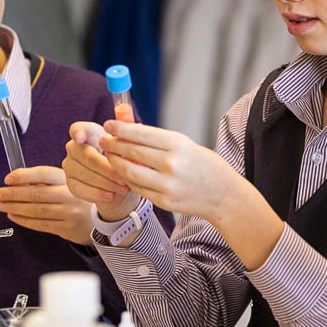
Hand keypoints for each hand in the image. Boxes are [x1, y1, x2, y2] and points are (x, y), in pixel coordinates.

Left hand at [0, 165, 96, 244]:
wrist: (102, 219)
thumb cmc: (76, 198)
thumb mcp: (65, 183)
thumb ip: (43, 182)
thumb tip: (15, 182)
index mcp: (68, 179)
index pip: (44, 174)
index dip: (24, 176)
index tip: (7, 179)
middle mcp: (70, 195)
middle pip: (37, 194)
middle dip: (13, 194)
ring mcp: (69, 212)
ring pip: (37, 210)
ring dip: (15, 208)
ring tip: (0, 205)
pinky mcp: (67, 228)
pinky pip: (41, 224)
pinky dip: (24, 220)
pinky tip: (13, 215)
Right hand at [63, 121, 138, 221]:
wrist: (119, 184)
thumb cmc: (123, 159)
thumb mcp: (127, 145)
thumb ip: (126, 129)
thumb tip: (126, 110)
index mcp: (88, 133)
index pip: (78, 128)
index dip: (78, 132)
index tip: (80, 137)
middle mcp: (74, 148)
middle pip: (86, 156)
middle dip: (107, 168)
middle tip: (124, 177)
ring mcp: (69, 166)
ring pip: (85, 174)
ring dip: (106, 182)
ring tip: (124, 187)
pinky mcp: (70, 184)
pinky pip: (81, 190)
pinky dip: (98, 194)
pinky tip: (111, 195)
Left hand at [99, 120, 250, 222]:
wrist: (223, 194)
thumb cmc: (204, 165)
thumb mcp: (186, 145)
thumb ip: (158, 140)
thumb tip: (129, 129)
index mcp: (178, 145)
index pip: (141, 133)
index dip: (121, 129)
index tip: (108, 125)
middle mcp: (172, 164)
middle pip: (132, 152)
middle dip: (113, 145)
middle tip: (103, 140)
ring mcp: (167, 185)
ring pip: (129, 172)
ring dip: (116, 163)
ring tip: (111, 156)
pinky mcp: (164, 201)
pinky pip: (138, 188)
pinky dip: (127, 179)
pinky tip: (124, 172)